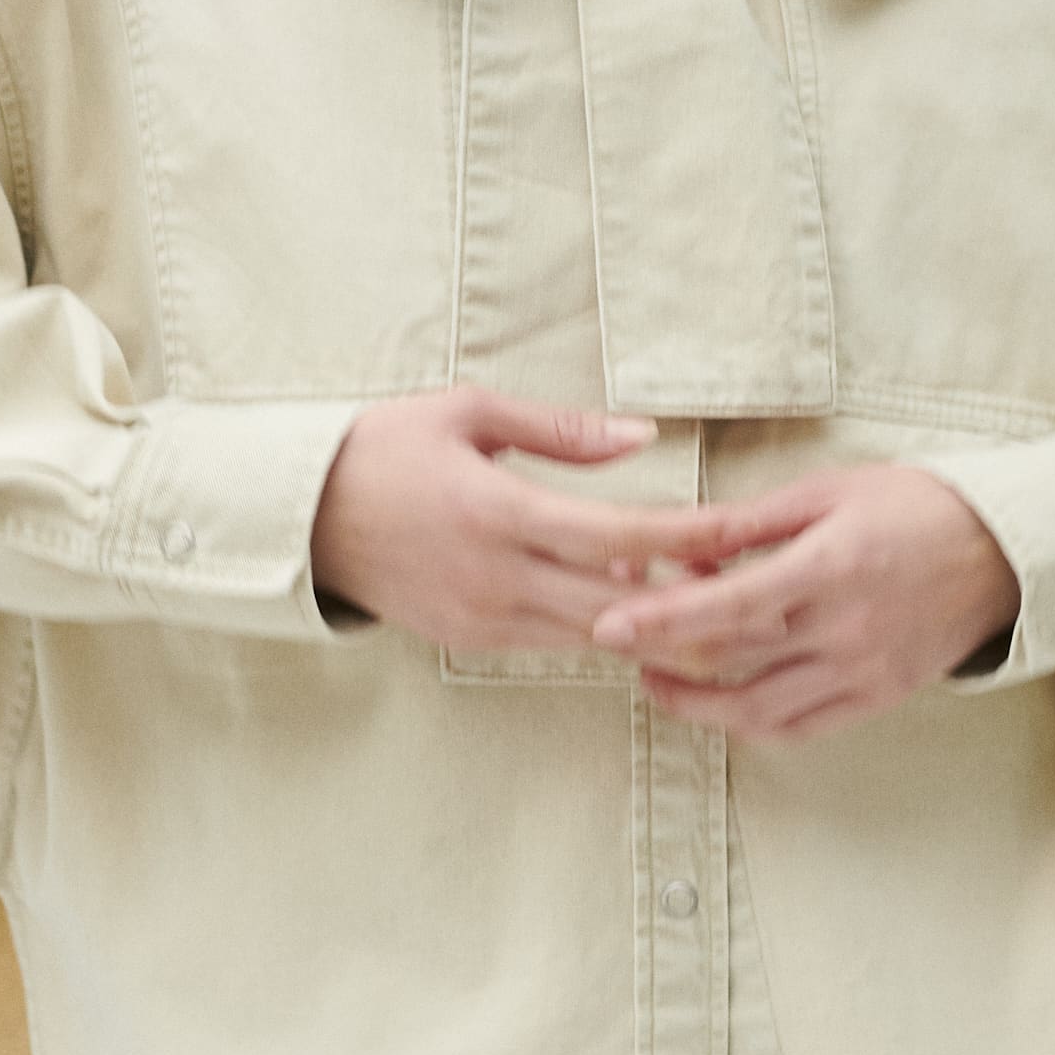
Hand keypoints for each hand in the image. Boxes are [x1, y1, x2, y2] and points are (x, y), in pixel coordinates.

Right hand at [310, 388, 742, 660]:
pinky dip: (603, 627)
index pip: (618, 534)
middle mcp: (496, 578)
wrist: (299, 516)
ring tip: (716, 599)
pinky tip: (638, 603)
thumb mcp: (468, 412)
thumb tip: (642, 435)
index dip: (687, 539)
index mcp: (498, 512)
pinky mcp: (471, 640)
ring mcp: (483, 619)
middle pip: (620, 607)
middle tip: (756, 588)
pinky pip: (556, 642)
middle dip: (689, 603)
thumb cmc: (384, 447)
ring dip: (652, 620)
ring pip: (593, 636)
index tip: (742, 533)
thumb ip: (561, 430)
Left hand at [587, 466, 1020, 741]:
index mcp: (831, 568)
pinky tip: (719, 701)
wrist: (1005, 552)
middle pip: (732, 662)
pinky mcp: (877, 698)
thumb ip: (752, 525)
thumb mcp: (829, 492)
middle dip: (663, 656)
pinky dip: (749, 721)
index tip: (608, 626)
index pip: (729, 606)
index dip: (662, 621)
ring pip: (758, 711)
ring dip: (697, 703)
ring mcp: (862, 673)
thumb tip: (682, 547)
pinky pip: (799, 728)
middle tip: (613, 643)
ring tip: (655, 678)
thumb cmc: (917, 507)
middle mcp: (845, 631)